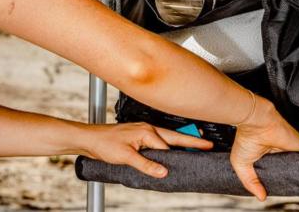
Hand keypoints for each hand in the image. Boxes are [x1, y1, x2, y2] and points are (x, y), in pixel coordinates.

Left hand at [79, 122, 212, 177]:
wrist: (90, 138)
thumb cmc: (105, 144)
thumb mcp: (126, 157)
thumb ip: (146, 164)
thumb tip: (163, 171)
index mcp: (147, 131)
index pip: (169, 145)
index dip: (184, 151)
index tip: (202, 152)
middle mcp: (148, 128)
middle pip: (174, 136)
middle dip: (191, 140)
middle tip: (207, 144)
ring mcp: (144, 130)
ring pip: (167, 136)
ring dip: (181, 141)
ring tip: (196, 145)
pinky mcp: (140, 134)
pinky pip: (159, 138)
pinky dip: (169, 143)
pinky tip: (171, 148)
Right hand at [230, 96, 298, 200]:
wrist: (254, 120)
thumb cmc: (246, 137)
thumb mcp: (241, 164)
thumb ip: (250, 182)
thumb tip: (260, 196)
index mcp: (266, 157)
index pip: (276, 172)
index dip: (278, 180)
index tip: (276, 189)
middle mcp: (279, 153)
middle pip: (289, 169)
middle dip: (290, 179)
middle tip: (290, 190)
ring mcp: (290, 149)